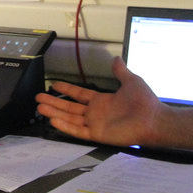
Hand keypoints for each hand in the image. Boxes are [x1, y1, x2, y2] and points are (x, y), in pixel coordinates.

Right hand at [35, 57, 164, 146]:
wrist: (154, 120)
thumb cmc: (145, 102)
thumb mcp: (131, 81)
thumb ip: (120, 71)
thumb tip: (116, 58)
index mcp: (102, 101)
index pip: (79, 95)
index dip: (66, 90)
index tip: (54, 84)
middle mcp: (96, 113)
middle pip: (69, 107)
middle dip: (54, 102)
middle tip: (38, 98)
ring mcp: (95, 124)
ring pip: (70, 118)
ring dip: (55, 113)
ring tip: (40, 107)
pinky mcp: (97, 135)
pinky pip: (78, 131)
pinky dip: (65, 127)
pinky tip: (53, 120)